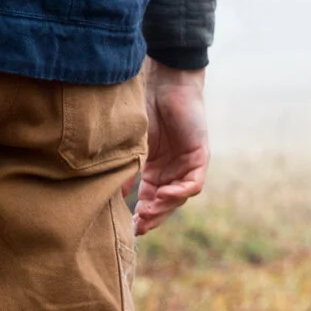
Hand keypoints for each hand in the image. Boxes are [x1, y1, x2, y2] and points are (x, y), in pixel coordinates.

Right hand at [133, 62, 207, 233]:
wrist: (163, 82)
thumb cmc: (144, 107)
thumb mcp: (132, 146)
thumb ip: (126, 172)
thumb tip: (110, 198)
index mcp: (155, 170)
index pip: (150, 201)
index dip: (141, 215)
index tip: (130, 228)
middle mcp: (172, 171)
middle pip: (165, 204)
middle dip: (153, 217)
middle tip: (139, 227)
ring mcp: (187, 165)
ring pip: (179, 197)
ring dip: (164, 207)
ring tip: (148, 213)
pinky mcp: (200, 157)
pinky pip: (194, 184)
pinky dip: (179, 192)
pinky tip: (163, 194)